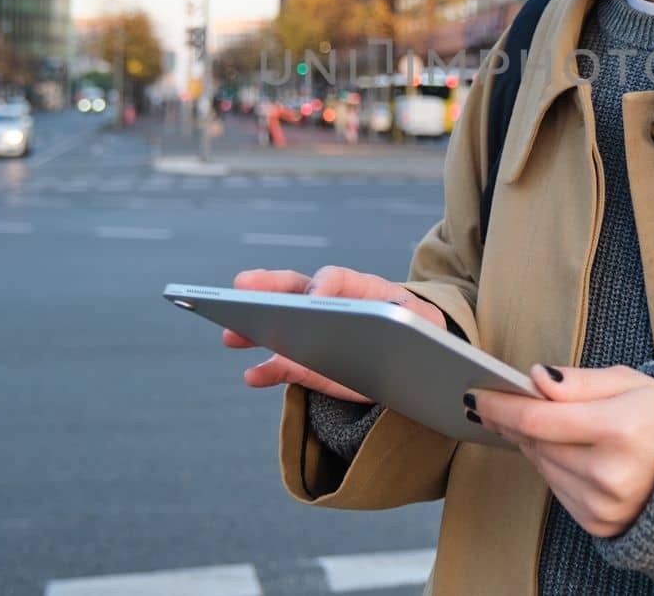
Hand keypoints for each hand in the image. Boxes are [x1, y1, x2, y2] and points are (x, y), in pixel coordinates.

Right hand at [225, 266, 446, 402]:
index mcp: (360, 289)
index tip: (313, 296)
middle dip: (267, 288)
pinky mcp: (307, 364)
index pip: (335, 278)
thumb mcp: (421, 325)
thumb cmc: (419, 334)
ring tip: (231, 334)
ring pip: (279, 324)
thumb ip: (402, 321)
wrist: (418, 362)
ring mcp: (313, 332)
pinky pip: (282, 365)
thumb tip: (382, 325)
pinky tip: (253, 375)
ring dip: (253, 327)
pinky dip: (266, 370)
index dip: (322, 285)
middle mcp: (328, 304)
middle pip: (293, 289)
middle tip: (241, 288)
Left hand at [469, 364, 653, 537]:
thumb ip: (579, 381)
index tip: (477, 393)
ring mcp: (603, 504)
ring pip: (541, 465)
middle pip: (535, 442)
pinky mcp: (598, 522)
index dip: (501, 405)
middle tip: (493, 401)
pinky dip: (549, 465)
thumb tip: (534, 378)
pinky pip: (555, 487)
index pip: (538, 417)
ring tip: (527, 419)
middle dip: (510, 420)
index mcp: (619, 429)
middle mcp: (610, 473)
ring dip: (528, 441)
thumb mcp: (629, 382)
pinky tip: (556, 447)